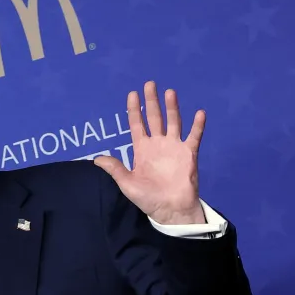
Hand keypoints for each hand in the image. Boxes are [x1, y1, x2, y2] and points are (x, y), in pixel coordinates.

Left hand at [95, 81, 206, 224]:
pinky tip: (199, 112)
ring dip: (172, 107)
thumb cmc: (148, 198)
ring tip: (170, 92)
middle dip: (152, 101)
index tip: (132, 94)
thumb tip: (96, 159)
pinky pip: (194, 136)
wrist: (171, 210)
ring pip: (173, 122)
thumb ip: (115, 169)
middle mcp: (158, 144)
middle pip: (154, 118)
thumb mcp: (127, 184)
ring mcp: (174, 147)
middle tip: (150, 84)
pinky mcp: (189, 153)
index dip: (134, 109)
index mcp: (142, 150)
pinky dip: (197, 125)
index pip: (137, 124)